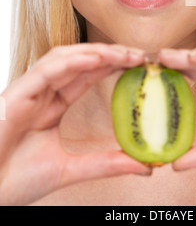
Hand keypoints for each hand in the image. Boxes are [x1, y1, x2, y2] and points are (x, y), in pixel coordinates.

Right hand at [0, 43, 149, 205]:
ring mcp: (29, 92)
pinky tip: (95, 59)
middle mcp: (41, 93)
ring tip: (123, 53)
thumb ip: (105, 163)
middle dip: (110, 54)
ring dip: (94, 53)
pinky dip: (70, 62)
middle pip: (79, 62)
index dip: (113, 66)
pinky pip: (45, 71)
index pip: (87, 76)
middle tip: (139, 54)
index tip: (140, 64)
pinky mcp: (15, 95)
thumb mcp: (70, 168)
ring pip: (63, 58)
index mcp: (52, 105)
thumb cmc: (14, 181)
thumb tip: (144, 165)